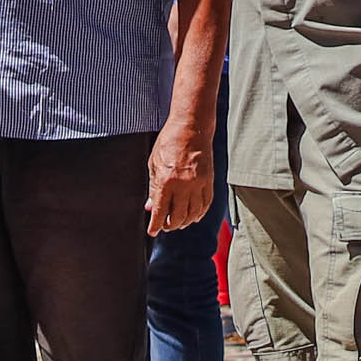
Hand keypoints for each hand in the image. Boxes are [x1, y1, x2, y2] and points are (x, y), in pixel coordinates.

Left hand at [144, 121, 213, 236]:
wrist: (192, 128)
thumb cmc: (169, 142)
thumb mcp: (154, 165)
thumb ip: (153, 188)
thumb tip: (151, 206)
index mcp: (166, 181)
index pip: (161, 212)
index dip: (156, 225)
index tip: (152, 231)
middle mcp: (184, 185)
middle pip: (179, 217)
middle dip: (170, 225)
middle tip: (165, 226)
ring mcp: (199, 183)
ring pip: (194, 213)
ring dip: (185, 222)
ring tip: (178, 222)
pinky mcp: (210, 180)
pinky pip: (206, 204)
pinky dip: (200, 213)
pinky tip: (194, 216)